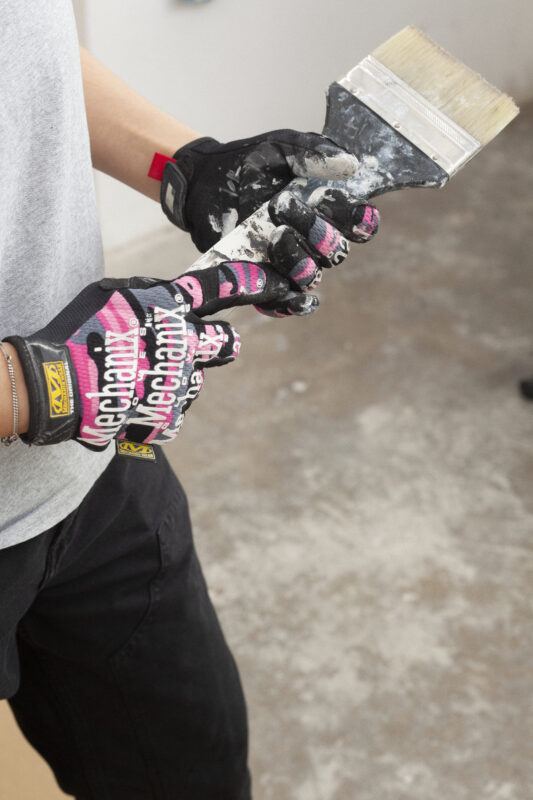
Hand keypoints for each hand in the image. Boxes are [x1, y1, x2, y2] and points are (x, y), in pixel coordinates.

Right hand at [6, 261, 289, 449]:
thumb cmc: (79, 331)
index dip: (259, 284)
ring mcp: (180, 382)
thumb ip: (151, 293)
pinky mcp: (169, 416)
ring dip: (175, 378)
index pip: (226, 286)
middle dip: (219, 344)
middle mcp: (186, 341)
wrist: (58, 385)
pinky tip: (131, 400)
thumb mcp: (113, 293)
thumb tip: (172, 297)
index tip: (284, 285)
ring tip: (135, 379)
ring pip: (195, 380)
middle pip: (228, 342)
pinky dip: (156, 408)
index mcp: (171, 305)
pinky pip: (174, 411)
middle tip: (191, 349)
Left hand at [161, 131, 379, 315]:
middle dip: (318, 231)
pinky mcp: (265, 281)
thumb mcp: (281, 148)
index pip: (359, 224)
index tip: (357, 214)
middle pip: (336, 252)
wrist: (206, 181)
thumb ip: (313, 153)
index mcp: (327, 210)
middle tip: (284, 206)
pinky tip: (295, 298)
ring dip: (298, 258)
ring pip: (311, 276)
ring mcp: (290, 264)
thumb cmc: (250, 164)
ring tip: (274, 235)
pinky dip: (292, 304)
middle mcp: (314, 241)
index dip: (362, 222)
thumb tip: (350, 165)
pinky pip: (285, 303)